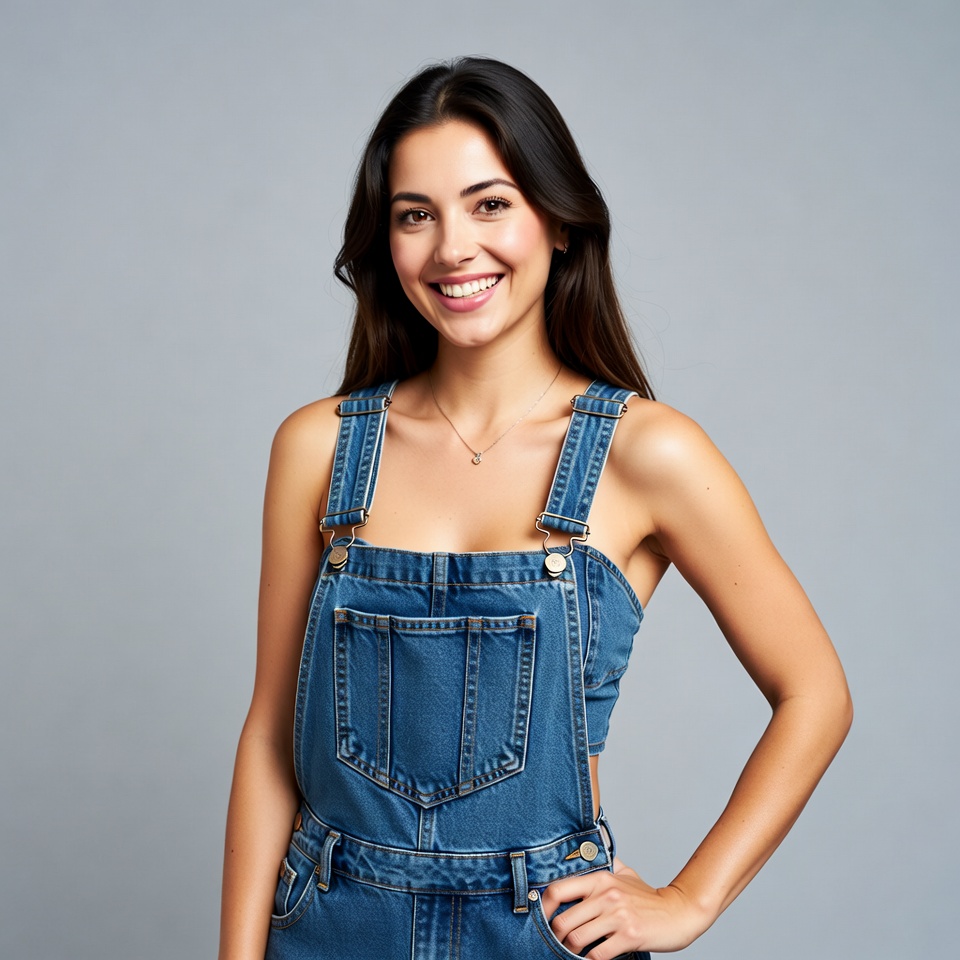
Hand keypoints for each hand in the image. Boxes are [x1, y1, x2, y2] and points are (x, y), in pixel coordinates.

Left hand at [539, 858, 709, 957]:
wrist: (678, 912)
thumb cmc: (649, 897)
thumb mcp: (626, 874)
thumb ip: (607, 864)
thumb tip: (590, 851)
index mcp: (601, 878)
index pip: (559, 889)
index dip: (544, 907)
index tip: (541, 918)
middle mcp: (606, 895)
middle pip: (564, 920)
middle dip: (556, 937)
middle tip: (557, 942)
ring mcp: (618, 916)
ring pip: (577, 939)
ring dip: (570, 951)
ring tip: (571, 952)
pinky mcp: (628, 936)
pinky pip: (597, 954)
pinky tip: (589, 959)